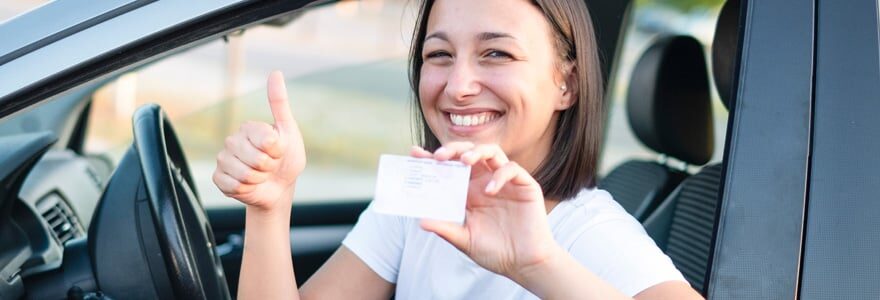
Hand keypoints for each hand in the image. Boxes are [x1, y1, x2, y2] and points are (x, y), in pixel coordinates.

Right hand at [213, 71, 305, 210]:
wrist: (279, 187)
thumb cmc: (286, 159)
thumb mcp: (289, 131)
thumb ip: (280, 103)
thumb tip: (276, 72)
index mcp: (249, 127)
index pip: (266, 140)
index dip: (277, 151)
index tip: (279, 151)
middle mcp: (233, 140)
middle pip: (255, 159)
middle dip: (269, 167)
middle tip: (270, 165)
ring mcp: (224, 159)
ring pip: (244, 174)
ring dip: (259, 179)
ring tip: (261, 175)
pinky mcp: (219, 178)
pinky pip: (232, 185)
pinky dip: (246, 189)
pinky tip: (249, 185)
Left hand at [412, 142, 561, 280]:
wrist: (524, 264)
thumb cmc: (495, 252)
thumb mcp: (465, 240)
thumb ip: (445, 229)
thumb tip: (420, 221)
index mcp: (469, 192)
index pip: (450, 168)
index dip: (433, 158)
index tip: (415, 153)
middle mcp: (485, 182)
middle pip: (469, 153)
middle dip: (453, 150)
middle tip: (439, 156)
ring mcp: (505, 182)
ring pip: (491, 152)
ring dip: (477, 151)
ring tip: (465, 161)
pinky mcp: (524, 186)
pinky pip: (511, 169)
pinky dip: (500, 175)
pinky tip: (490, 190)